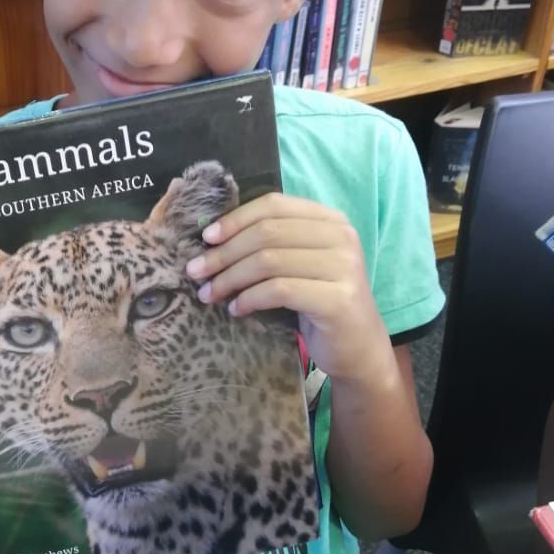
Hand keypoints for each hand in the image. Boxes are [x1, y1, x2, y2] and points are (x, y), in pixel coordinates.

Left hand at [184, 191, 392, 385]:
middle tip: (196, 272)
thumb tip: (212, 238)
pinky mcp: (338, 299)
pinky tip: (236, 309)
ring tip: (210, 294)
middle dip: (224, 253)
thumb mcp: (298, 265)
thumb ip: (271, 244)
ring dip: (230, 278)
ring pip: (269, 260)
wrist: (357, 348)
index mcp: (330, 220)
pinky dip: (250, 298)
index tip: (206, 239)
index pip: (274, 205)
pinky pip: (279, 290)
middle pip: (267, 232)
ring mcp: (344, 267)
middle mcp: (342, 237)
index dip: (235, 219)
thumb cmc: (318, 304)